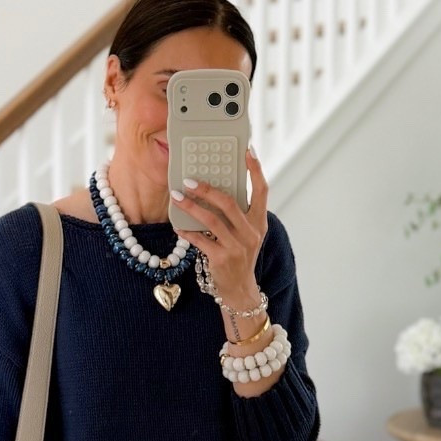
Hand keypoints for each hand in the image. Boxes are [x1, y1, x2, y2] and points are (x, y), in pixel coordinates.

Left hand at [173, 145, 267, 303]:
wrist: (240, 290)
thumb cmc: (239, 255)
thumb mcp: (246, 234)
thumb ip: (238, 214)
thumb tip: (215, 189)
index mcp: (259, 222)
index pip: (262, 190)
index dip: (255, 170)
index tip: (247, 151)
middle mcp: (251, 233)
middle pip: (229, 203)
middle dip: (207, 189)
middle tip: (189, 180)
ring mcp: (237, 247)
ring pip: (211, 220)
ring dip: (191, 206)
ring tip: (177, 196)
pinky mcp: (221, 258)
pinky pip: (200, 239)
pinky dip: (187, 231)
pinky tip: (178, 224)